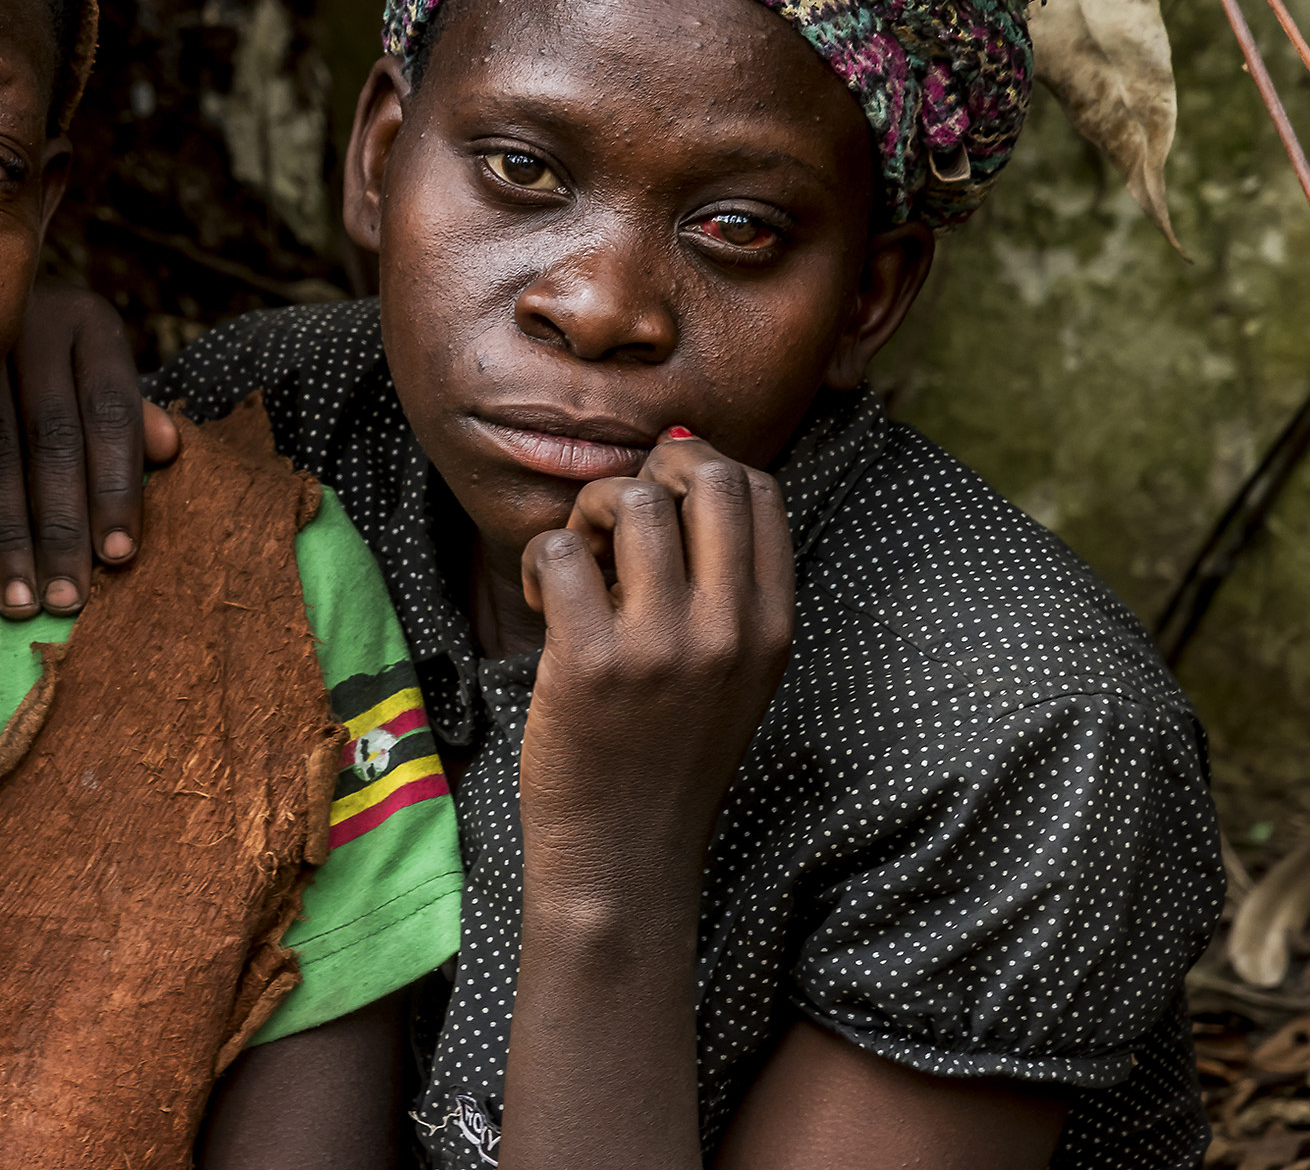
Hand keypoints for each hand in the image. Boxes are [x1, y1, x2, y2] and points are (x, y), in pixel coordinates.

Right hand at [0, 280, 180, 617]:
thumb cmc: (64, 362)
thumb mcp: (105, 374)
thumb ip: (134, 417)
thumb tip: (169, 450)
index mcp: (89, 323)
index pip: (111, 412)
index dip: (117, 486)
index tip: (119, 555)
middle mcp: (32, 326)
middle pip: (52, 440)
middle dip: (61, 527)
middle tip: (68, 598)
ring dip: (10, 536)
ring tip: (22, 600)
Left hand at [515, 434, 792, 896]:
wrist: (625, 858)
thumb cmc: (664, 753)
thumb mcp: (732, 672)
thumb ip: (722, 582)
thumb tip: (682, 452)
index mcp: (770, 626)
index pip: (758, 490)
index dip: (698, 469)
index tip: (659, 502)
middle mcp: (728, 630)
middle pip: (704, 477)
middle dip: (647, 473)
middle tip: (611, 522)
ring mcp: (662, 646)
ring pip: (630, 500)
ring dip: (587, 515)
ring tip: (576, 567)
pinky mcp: (591, 663)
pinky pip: (558, 551)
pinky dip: (539, 561)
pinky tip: (543, 602)